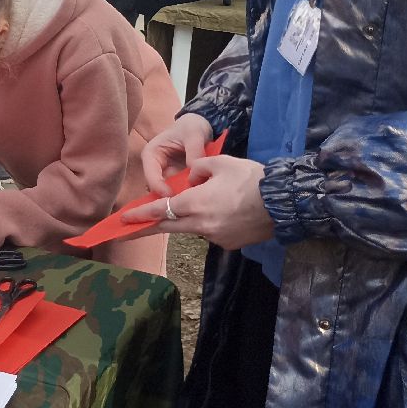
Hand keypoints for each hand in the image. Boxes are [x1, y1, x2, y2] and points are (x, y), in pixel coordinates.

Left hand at [121, 155, 274, 250]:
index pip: (160, 210)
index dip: (140, 215)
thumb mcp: (220, 162)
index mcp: (195, 204)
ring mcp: (215, 237)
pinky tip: (224, 212)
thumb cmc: (251, 178)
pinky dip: (209, 223)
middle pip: (167, 227)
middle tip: (126, 232)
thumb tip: (190, 179)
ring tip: (204, 203)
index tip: (123, 219)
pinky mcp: (228, 245)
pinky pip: (210, 232)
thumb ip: (197, 169)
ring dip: (186, 220)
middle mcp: (200, 225)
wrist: (283, 203)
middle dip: (145, 229)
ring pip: (191, 228)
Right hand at [141, 113, 214, 196]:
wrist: (201, 125)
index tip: (174, 196)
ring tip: (191, 203)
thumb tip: (193, 171)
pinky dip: (186, 196)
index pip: (151, 175)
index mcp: (151, 154)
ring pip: (167, 192)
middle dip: (168, 197)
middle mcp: (155, 167)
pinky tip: (196, 200)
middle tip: (183, 204)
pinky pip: (179, 192)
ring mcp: (166, 175)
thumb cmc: (192, 126)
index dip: (160, 188)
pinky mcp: (177, 180)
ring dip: (178, 198)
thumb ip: (194, 151)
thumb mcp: (194, 134)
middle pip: (157, 188)